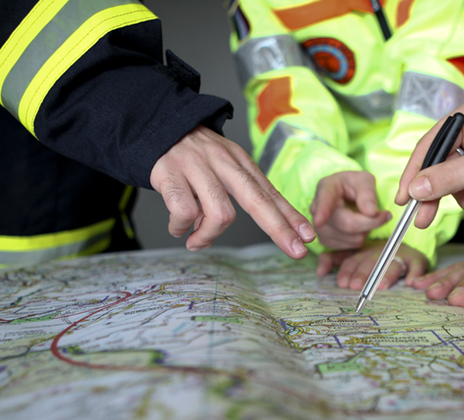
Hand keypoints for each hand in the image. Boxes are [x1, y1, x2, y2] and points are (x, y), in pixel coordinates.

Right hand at [150, 126, 314, 256]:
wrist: (155, 124)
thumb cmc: (193, 154)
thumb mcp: (223, 165)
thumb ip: (232, 196)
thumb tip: (225, 232)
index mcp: (240, 162)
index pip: (270, 193)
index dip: (291, 216)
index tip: (308, 236)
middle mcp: (223, 163)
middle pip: (257, 200)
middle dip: (280, 228)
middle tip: (296, 250)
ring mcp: (197, 168)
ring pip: (220, 213)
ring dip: (209, 236)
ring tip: (198, 241)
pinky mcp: (170, 174)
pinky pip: (184, 212)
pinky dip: (181, 228)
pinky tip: (179, 228)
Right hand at [310, 171, 391, 249]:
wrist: (344, 196)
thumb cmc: (353, 185)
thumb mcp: (364, 180)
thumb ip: (368, 192)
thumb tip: (371, 212)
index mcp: (326, 188)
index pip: (324, 200)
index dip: (322, 212)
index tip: (319, 221)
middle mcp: (317, 209)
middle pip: (347, 224)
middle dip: (371, 222)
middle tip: (385, 215)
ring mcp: (320, 228)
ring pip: (352, 238)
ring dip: (366, 230)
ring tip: (363, 216)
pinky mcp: (326, 242)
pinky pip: (351, 245)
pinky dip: (360, 237)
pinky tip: (357, 226)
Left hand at [317, 242, 427, 290]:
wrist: (403, 246)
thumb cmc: (373, 257)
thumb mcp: (353, 258)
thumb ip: (334, 261)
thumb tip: (319, 272)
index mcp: (363, 252)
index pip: (353, 259)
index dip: (348, 270)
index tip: (342, 283)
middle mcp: (380, 252)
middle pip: (371, 262)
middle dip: (363, 273)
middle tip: (356, 286)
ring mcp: (399, 255)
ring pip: (392, 264)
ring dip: (387, 275)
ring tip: (382, 286)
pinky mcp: (416, 259)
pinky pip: (416, 265)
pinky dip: (415, 272)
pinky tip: (410, 282)